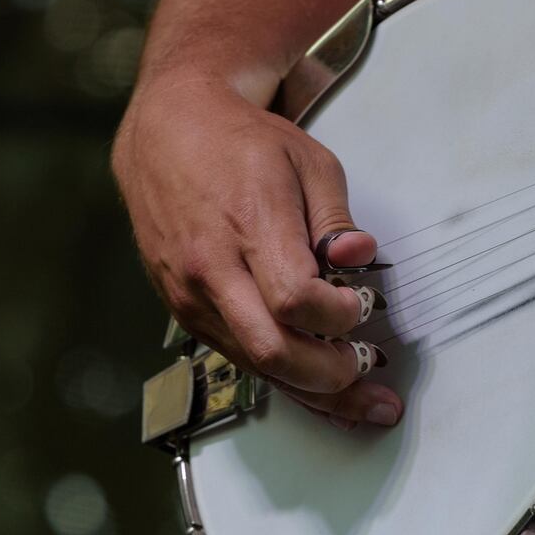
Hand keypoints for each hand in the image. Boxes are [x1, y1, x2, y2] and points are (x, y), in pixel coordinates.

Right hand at [112, 74, 402, 429]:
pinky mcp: (183, 309)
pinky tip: (314, 386)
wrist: (167, 134)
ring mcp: (191, 294)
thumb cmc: (240, 143)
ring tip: (360, 400)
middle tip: (367, 368)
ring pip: (253, 366)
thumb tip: (357, 258)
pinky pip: (235, 357)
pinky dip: (279, 377)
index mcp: (248, 223)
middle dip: (329, 376)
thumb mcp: (308, 161)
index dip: (339, 316)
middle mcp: (211, 267)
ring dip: (310, 392)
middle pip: (272, 350)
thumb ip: (336, 218)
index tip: (360, 304)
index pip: (296, 299)